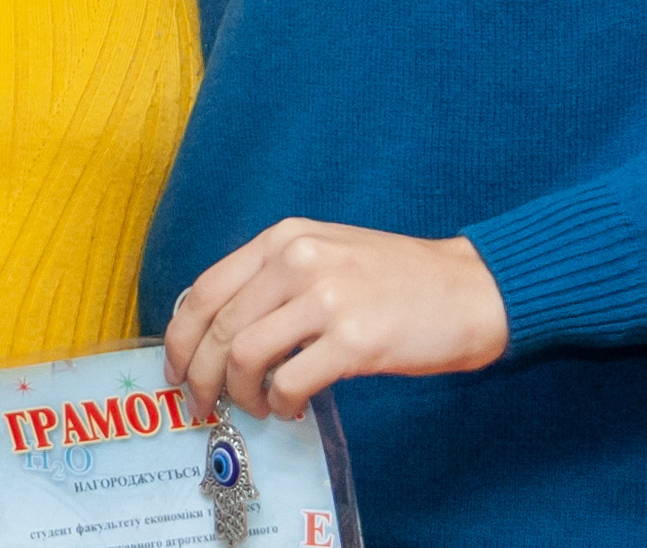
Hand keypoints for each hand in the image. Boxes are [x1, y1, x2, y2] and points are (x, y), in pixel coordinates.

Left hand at [161, 219, 509, 421]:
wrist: (469, 288)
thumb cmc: (395, 278)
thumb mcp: (324, 254)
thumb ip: (272, 279)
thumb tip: (216, 331)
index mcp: (284, 237)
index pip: (204, 289)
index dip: (180, 337)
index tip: (176, 369)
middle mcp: (298, 259)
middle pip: (218, 328)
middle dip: (201, 377)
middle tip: (205, 404)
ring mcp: (327, 297)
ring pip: (244, 356)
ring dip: (240, 394)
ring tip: (258, 406)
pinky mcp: (355, 339)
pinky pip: (289, 382)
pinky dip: (280, 405)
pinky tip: (292, 408)